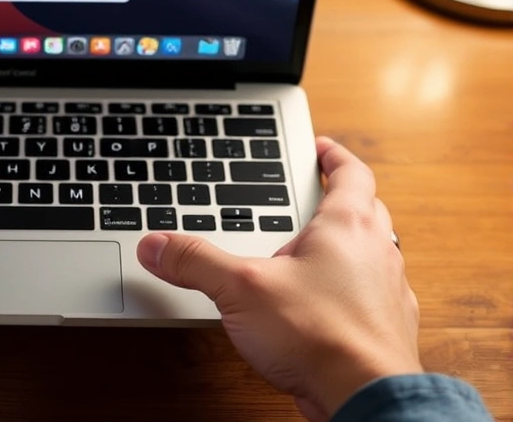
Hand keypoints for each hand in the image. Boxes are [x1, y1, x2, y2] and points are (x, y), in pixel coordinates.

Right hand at [137, 137, 421, 420]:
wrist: (365, 397)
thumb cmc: (319, 336)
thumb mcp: (240, 289)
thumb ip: (195, 262)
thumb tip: (155, 244)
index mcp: (348, 226)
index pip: (351, 173)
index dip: (334, 156)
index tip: (322, 148)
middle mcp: (377, 252)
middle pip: (367, 209)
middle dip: (340, 199)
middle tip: (315, 195)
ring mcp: (388, 291)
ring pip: (372, 253)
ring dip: (348, 246)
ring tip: (311, 252)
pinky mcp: (386, 328)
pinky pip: (370, 295)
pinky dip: (350, 290)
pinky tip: (322, 305)